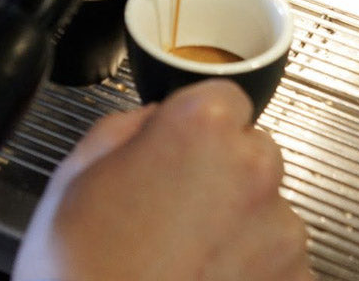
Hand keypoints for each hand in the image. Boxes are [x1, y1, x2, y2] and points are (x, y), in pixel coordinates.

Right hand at [13, 80, 311, 280]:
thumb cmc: (81, 267)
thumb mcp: (76, 170)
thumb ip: (128, 128)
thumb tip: (155, 124)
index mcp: (200, 127)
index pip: (223, 96)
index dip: (192, 125)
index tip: (173, 148)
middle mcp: (254, 170)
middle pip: (250, 152)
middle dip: (217, 173)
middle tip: (168, 209)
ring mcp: (282, 232)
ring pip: (265, 210)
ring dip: (235, 226)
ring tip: (181, 257)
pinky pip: (277, 263)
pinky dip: (250, 272)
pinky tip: (200, 280)